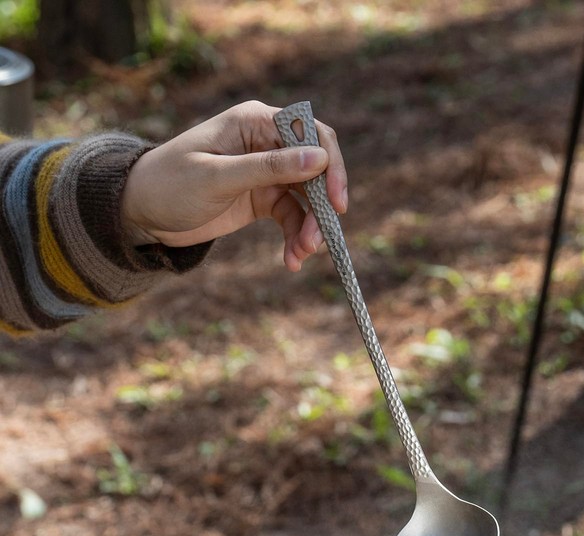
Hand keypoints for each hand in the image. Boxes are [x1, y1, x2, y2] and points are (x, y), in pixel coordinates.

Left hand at [120, 100, 347, 270]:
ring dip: (309, 229)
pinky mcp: (263, 199)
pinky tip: (291, 260)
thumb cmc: (170, 184)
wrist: (142, 213)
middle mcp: (267, 144)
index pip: (311, 134)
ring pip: (307, 199)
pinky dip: (295, 238)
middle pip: (315, 171)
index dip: (330, 166)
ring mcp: (267, 172)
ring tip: (300, 256)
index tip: (336, 203)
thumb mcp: (218, 177)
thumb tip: (317, 158)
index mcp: (256, 123)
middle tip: (317, 242)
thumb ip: (268, 168)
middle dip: (320, 208)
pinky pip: (292, 218)